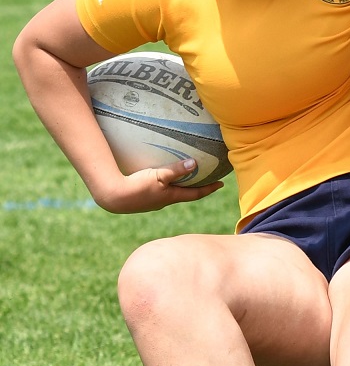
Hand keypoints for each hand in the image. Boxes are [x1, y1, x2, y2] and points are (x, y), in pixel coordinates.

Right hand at [92, 158, 223, 213]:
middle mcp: (165, 201)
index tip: (221, 184)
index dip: (209, 188)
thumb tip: (194, 163)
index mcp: (172, 196)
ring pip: (173, 194)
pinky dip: (168, 187)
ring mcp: (153, 202)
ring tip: (187, 180)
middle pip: (186, 194)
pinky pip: (161, 192)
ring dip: (183, 187)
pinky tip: (163, 181)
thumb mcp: (159, 175)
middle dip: (198, 188)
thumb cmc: (137, 186)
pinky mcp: (143, 199)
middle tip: (208, 181)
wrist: (113, 197)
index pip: (196, 194)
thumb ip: (176, 170)